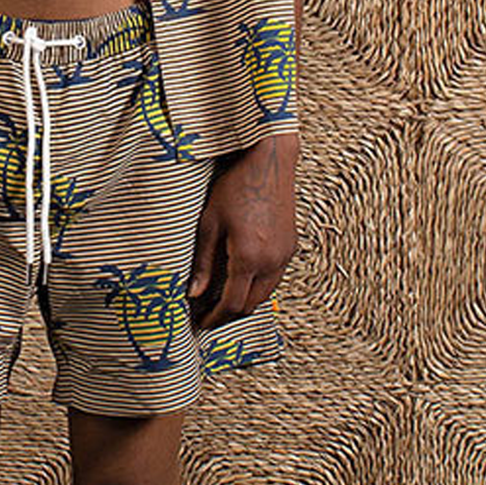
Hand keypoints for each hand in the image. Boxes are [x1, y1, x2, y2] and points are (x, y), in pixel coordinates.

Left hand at [187, 134, 297, 331]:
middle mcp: (271, 262)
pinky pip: (274, 278)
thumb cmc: (235, 186)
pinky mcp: (291, 246)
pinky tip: (242, 278)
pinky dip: (257, 286)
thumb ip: (203, 261)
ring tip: (222, 299)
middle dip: (228, 315)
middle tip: (208, 314)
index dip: (215, 318)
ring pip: (265, 294)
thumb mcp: (210, 222)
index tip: (200, 323)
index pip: (232, 304)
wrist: (269, 161)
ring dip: (244, 302)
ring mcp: (284, 255)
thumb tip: (194, 293)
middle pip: (250, 305)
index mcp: (248, 257)